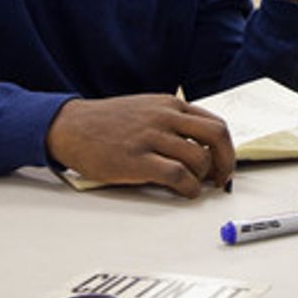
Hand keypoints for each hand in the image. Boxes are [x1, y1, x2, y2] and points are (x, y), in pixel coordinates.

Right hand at [45, 95, 235, 197]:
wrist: (71, 127)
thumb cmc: (107, 122)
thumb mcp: (146, 110)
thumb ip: (173, 123)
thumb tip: (201, 148)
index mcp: (170, 105)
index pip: (215, 123)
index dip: (226, 147)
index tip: (224, 163)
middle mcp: (165, 117)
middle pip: (216, 136)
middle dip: (226, 160)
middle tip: (221, 178)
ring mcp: (151, 137)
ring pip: (199, 158)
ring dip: (204, 177)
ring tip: (196, 186)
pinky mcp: (137, 160)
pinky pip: (177, 175)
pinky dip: (189, 188)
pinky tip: (185, 192)